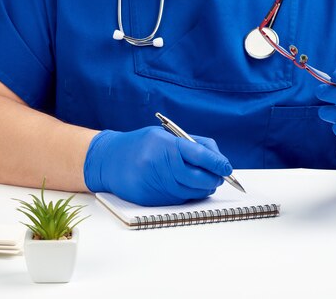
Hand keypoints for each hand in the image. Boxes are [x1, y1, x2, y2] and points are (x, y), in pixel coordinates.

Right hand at [83, 126, 231, 205]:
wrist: (107, 160)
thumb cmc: (140, 145)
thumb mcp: (164, 135)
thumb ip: (191, 144)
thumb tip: (217, 159)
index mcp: (164, 144)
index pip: (199, 155)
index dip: (217, 163)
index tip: (227, 168)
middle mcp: (159, 164)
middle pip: (198, 178)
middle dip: (214, 179)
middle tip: (220, 177)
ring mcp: (154, 183)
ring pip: (191, 191)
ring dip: (203, 188)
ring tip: (206, 182)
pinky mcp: (150, 198)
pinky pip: (178, 199)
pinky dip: (188, 194)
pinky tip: (187, 187)